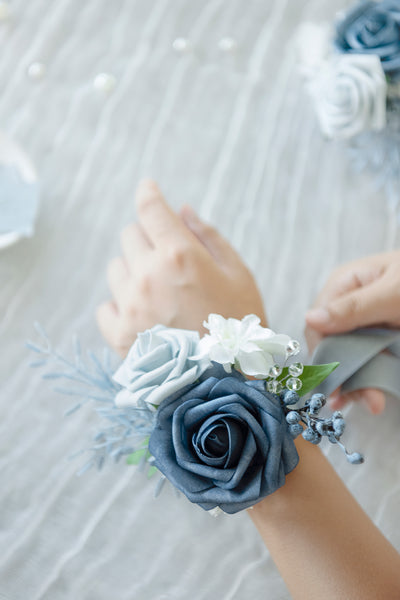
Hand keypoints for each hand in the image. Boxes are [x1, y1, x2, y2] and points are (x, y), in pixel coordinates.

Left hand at [96, 179, 266, 356]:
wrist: (227, 383)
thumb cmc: (240, 326)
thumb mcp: (238, 274)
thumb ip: (208, 236)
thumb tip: (182, 209)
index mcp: (180, 256)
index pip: (151, 209)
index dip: (148, 193)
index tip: (148, 187)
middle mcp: (148, 275)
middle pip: (130, 235)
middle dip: (148, 239)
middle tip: (170, 262)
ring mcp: (129, 306)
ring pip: (116, 268)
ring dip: (134, 271)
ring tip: (161, 295)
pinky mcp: (118, 335)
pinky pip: (106, 305)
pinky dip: (121, 305)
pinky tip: (144, 316)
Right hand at [305, 250, 399, 413]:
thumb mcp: (394, 292)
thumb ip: (354, 307)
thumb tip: (310, 318)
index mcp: (345, 285)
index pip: (318, 324)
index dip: (322, 354)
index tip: (333, 381)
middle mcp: (349, 306)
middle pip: (332, 346)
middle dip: (342, 374)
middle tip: (347, 401)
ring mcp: (367, 325)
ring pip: (350, 360)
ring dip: (357, 383)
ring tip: (373, 404)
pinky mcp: (383, 341)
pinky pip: (370, 364)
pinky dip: (372, 381)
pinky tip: (374, 397)